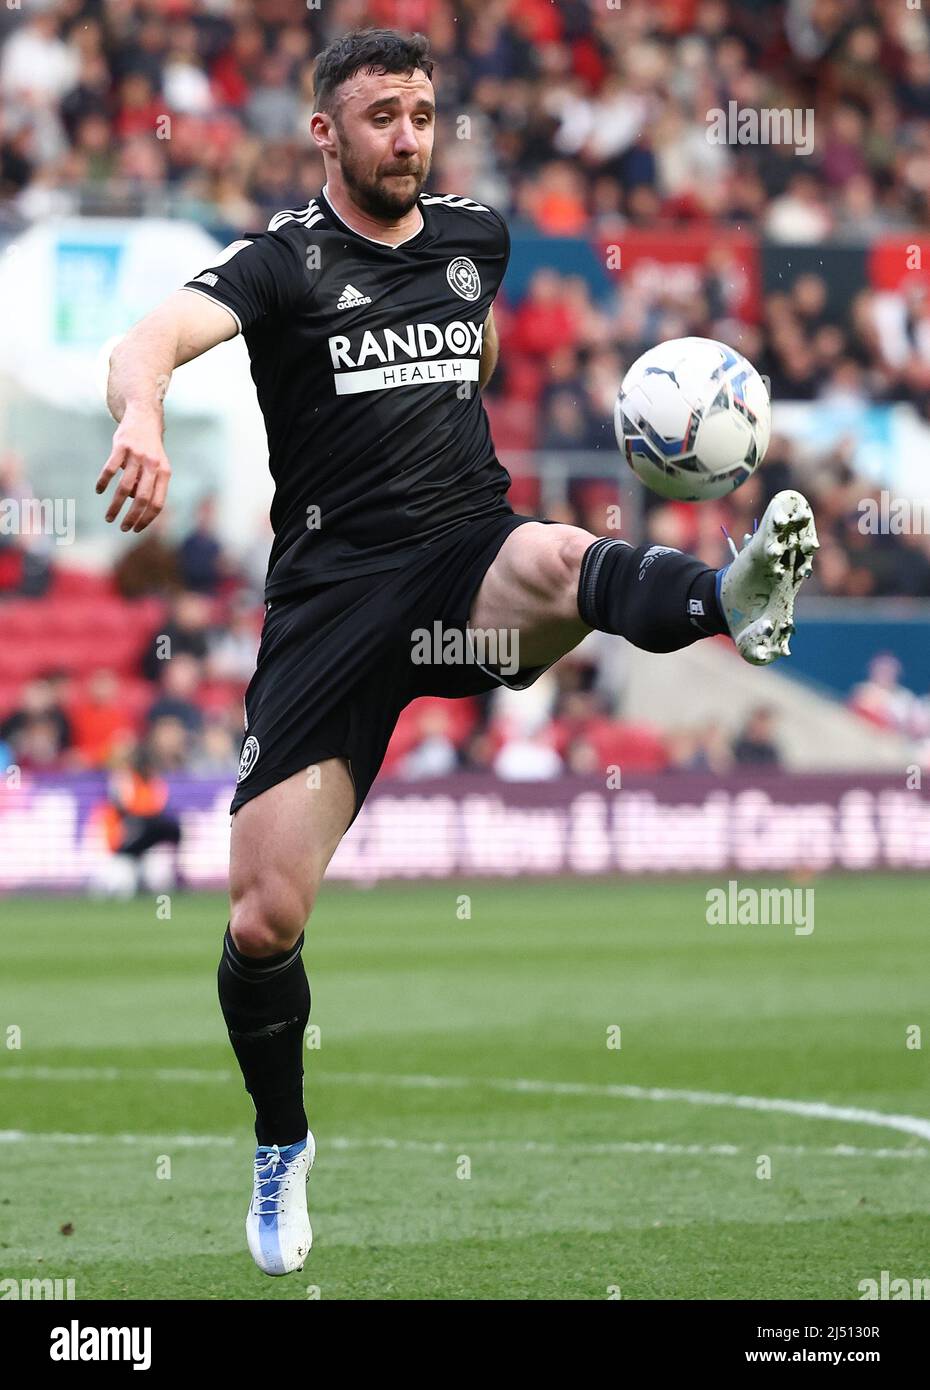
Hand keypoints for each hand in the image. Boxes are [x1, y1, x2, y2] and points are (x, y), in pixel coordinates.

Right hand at [96, 412, 171, 532]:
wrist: (144, 417)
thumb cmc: (150, 449)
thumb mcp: (157, 466)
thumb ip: (150, 485)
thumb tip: (134, 504)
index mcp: (164, 473)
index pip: (158, 503)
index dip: (147, 519)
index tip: (136, 529)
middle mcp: (153, 465)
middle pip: (141, 498)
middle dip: (131, 517)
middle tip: (122, 528)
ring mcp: (137, 455)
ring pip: (124, 487)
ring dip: (115, 506)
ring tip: (109, 517)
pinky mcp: (121, 446)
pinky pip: (110, 469)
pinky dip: (104, 482)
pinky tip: (99, 490)